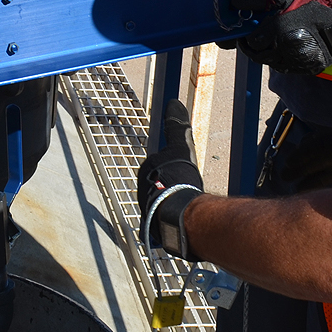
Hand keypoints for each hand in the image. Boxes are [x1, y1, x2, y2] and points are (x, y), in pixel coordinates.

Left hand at [135, 99, 203, 259]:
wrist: (181, 213)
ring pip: (163, 202)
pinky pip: (166, 220)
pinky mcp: (155, 229)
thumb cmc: (180, 179)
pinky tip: (187, 218)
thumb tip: (173, 102)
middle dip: (173, 185)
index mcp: (145, 171)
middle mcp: (142, 191)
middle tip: (189, 187)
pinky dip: (175, 218)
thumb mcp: (181, 147)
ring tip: (189, 203)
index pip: (160, 164)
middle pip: (161, 183)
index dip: (176, 167)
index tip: (185, 173)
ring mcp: (147, 210)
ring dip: (175, 203)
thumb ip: (176, 126)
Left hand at [238, 0, 331, 75]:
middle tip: (257, 41)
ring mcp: (299, 60)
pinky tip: (286, 50)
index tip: (248, 34)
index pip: (253, 43)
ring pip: (275, 64)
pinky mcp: (310, 67)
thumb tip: (237, 1)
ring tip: (273, 44)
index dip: (248, 39)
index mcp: (278, 30)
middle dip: (256, 49)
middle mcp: (286, 48)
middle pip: (261, 57)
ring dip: (270, 55)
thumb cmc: (312, 0)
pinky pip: (290, 68)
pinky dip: (285, 60)